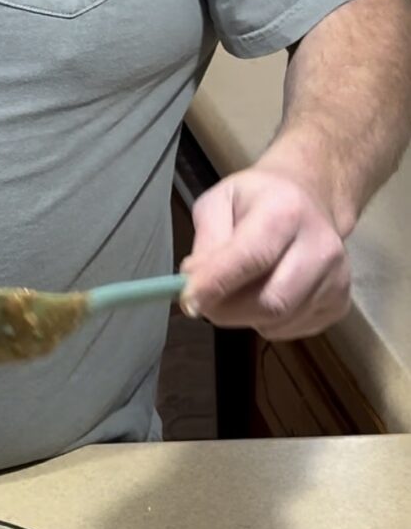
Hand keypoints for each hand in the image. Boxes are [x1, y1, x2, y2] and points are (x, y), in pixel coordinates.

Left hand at [181, 168, 351, 339]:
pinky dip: (267, 322)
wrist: (312, 198)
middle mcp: (321, 246)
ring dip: (244, 316)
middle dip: (226, 310)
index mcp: (286, 211)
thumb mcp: (219, 201)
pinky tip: (265, 293)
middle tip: (204, 301)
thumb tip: (194, 281)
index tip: (188, 301)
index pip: (251, 258)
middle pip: (270, 302)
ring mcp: (337, 278)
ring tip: (239, 288)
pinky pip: (290, 330)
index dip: (216, 285)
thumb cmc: (258, 199)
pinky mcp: (341, 303)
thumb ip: (206, 240)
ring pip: (278, 322)